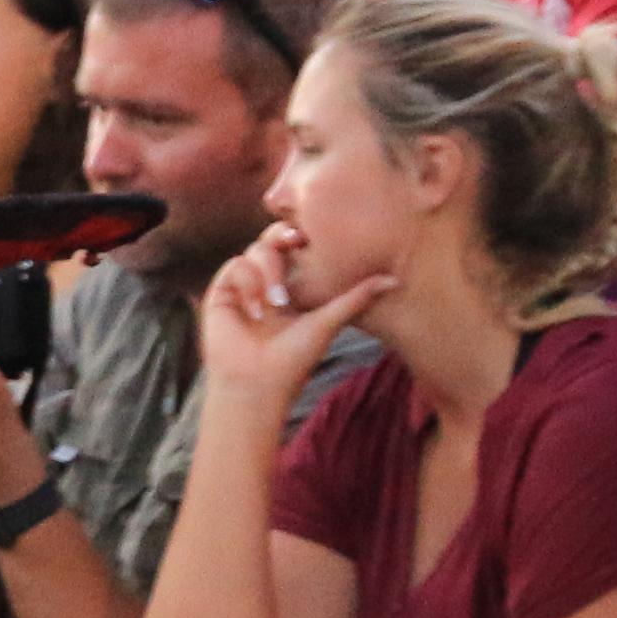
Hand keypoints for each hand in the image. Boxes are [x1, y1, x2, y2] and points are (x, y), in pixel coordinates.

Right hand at [198, 231, 390, 404]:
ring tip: (277, 303)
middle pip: (271, 241)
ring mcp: (242, 288)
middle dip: (282, 234)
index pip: (294, 250)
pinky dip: (248, 282)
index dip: (300, 237)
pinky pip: (234, 267)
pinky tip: (255, 309)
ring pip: (254, 251)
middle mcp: (265, 285)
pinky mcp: (221, 293)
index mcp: (291, 289)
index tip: (310, 237)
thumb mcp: (329, 322)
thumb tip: (395, 280)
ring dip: (269, 271)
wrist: (257, 383)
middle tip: (296, 237)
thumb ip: (357, 298)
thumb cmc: (293, 360)